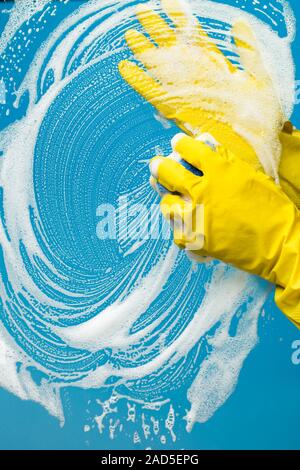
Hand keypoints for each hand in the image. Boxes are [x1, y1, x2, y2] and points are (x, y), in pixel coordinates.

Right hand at [119, 0, 284, 178]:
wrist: (253, 146)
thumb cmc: (260, 116)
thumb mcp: (259, 78)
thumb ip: (248, 51)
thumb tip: (238, 23)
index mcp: (216, 67)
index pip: (195, 37)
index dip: (181, 19)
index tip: (169, 1)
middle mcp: (197, 78)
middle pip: (174, 48)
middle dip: (158, 29)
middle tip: (142, 12)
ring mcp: (185, 93)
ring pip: (161, 68)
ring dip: (145, 51)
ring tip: (130, 34)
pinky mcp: (177, 111)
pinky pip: (154, 93)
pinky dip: (139, 81)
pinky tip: (126, 68)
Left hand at [150, 134, 299, 294]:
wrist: (279, 244)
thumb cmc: (271, 209)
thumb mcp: (251, 176)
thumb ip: (226, 162)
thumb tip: (207, 148)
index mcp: (220, 170)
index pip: (190, 149)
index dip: (180, 144)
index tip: (176, 143)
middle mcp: (203, 190)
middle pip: (168, 172)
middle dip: (159, 167)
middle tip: (156, 165)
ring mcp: (196, 216)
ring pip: (166, 203)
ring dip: (168, 199)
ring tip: (171, 199)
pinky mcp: (195, 239)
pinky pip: (175, 231)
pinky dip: (180, 228)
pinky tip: (185, 226)